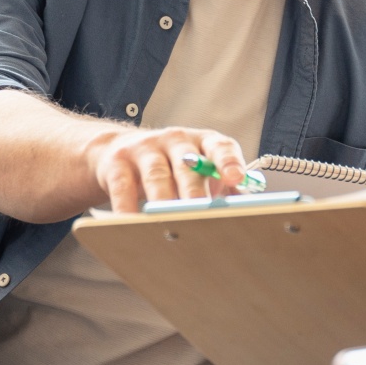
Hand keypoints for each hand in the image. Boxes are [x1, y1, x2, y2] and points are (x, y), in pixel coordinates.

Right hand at [81, 125, 249, 212]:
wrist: (119, 151)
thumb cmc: (170, 166)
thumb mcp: (198, 170)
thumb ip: (224, 187)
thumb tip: (248, 208)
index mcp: (201, 142)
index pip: (219, 147)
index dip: (228, 162)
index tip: (236, 178)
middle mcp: (175, 141)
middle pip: (187, 164)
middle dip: (195, 190)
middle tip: (202, 211)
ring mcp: (145, 149)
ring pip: (156, 175)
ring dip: (164, 199)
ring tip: (169, 221)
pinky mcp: (117, 163)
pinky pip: (122, 187)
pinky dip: (127, 208)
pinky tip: (132, 224)